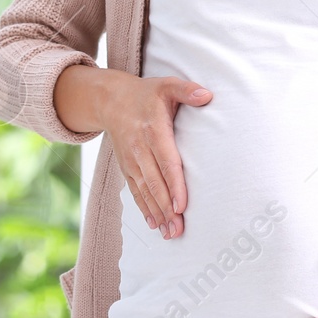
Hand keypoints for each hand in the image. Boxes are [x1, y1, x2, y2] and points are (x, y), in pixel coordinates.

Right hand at [99, 75, 211, 239]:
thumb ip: (186, 89)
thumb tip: (207, 95)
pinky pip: (135, 191)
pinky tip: (154, 224)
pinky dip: (144, 208)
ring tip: (170, 233)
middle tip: (179, 229)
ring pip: (145, 191)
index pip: (166, 161)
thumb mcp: (166, 85)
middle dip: (166, 208)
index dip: (174, 184)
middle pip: (154, 182)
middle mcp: (139, 148)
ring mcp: (131, 160)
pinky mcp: (126, 167)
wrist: (110, 100)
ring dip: (157, 213)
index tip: (182, 205)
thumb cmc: (146, 94)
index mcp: (153, 130)